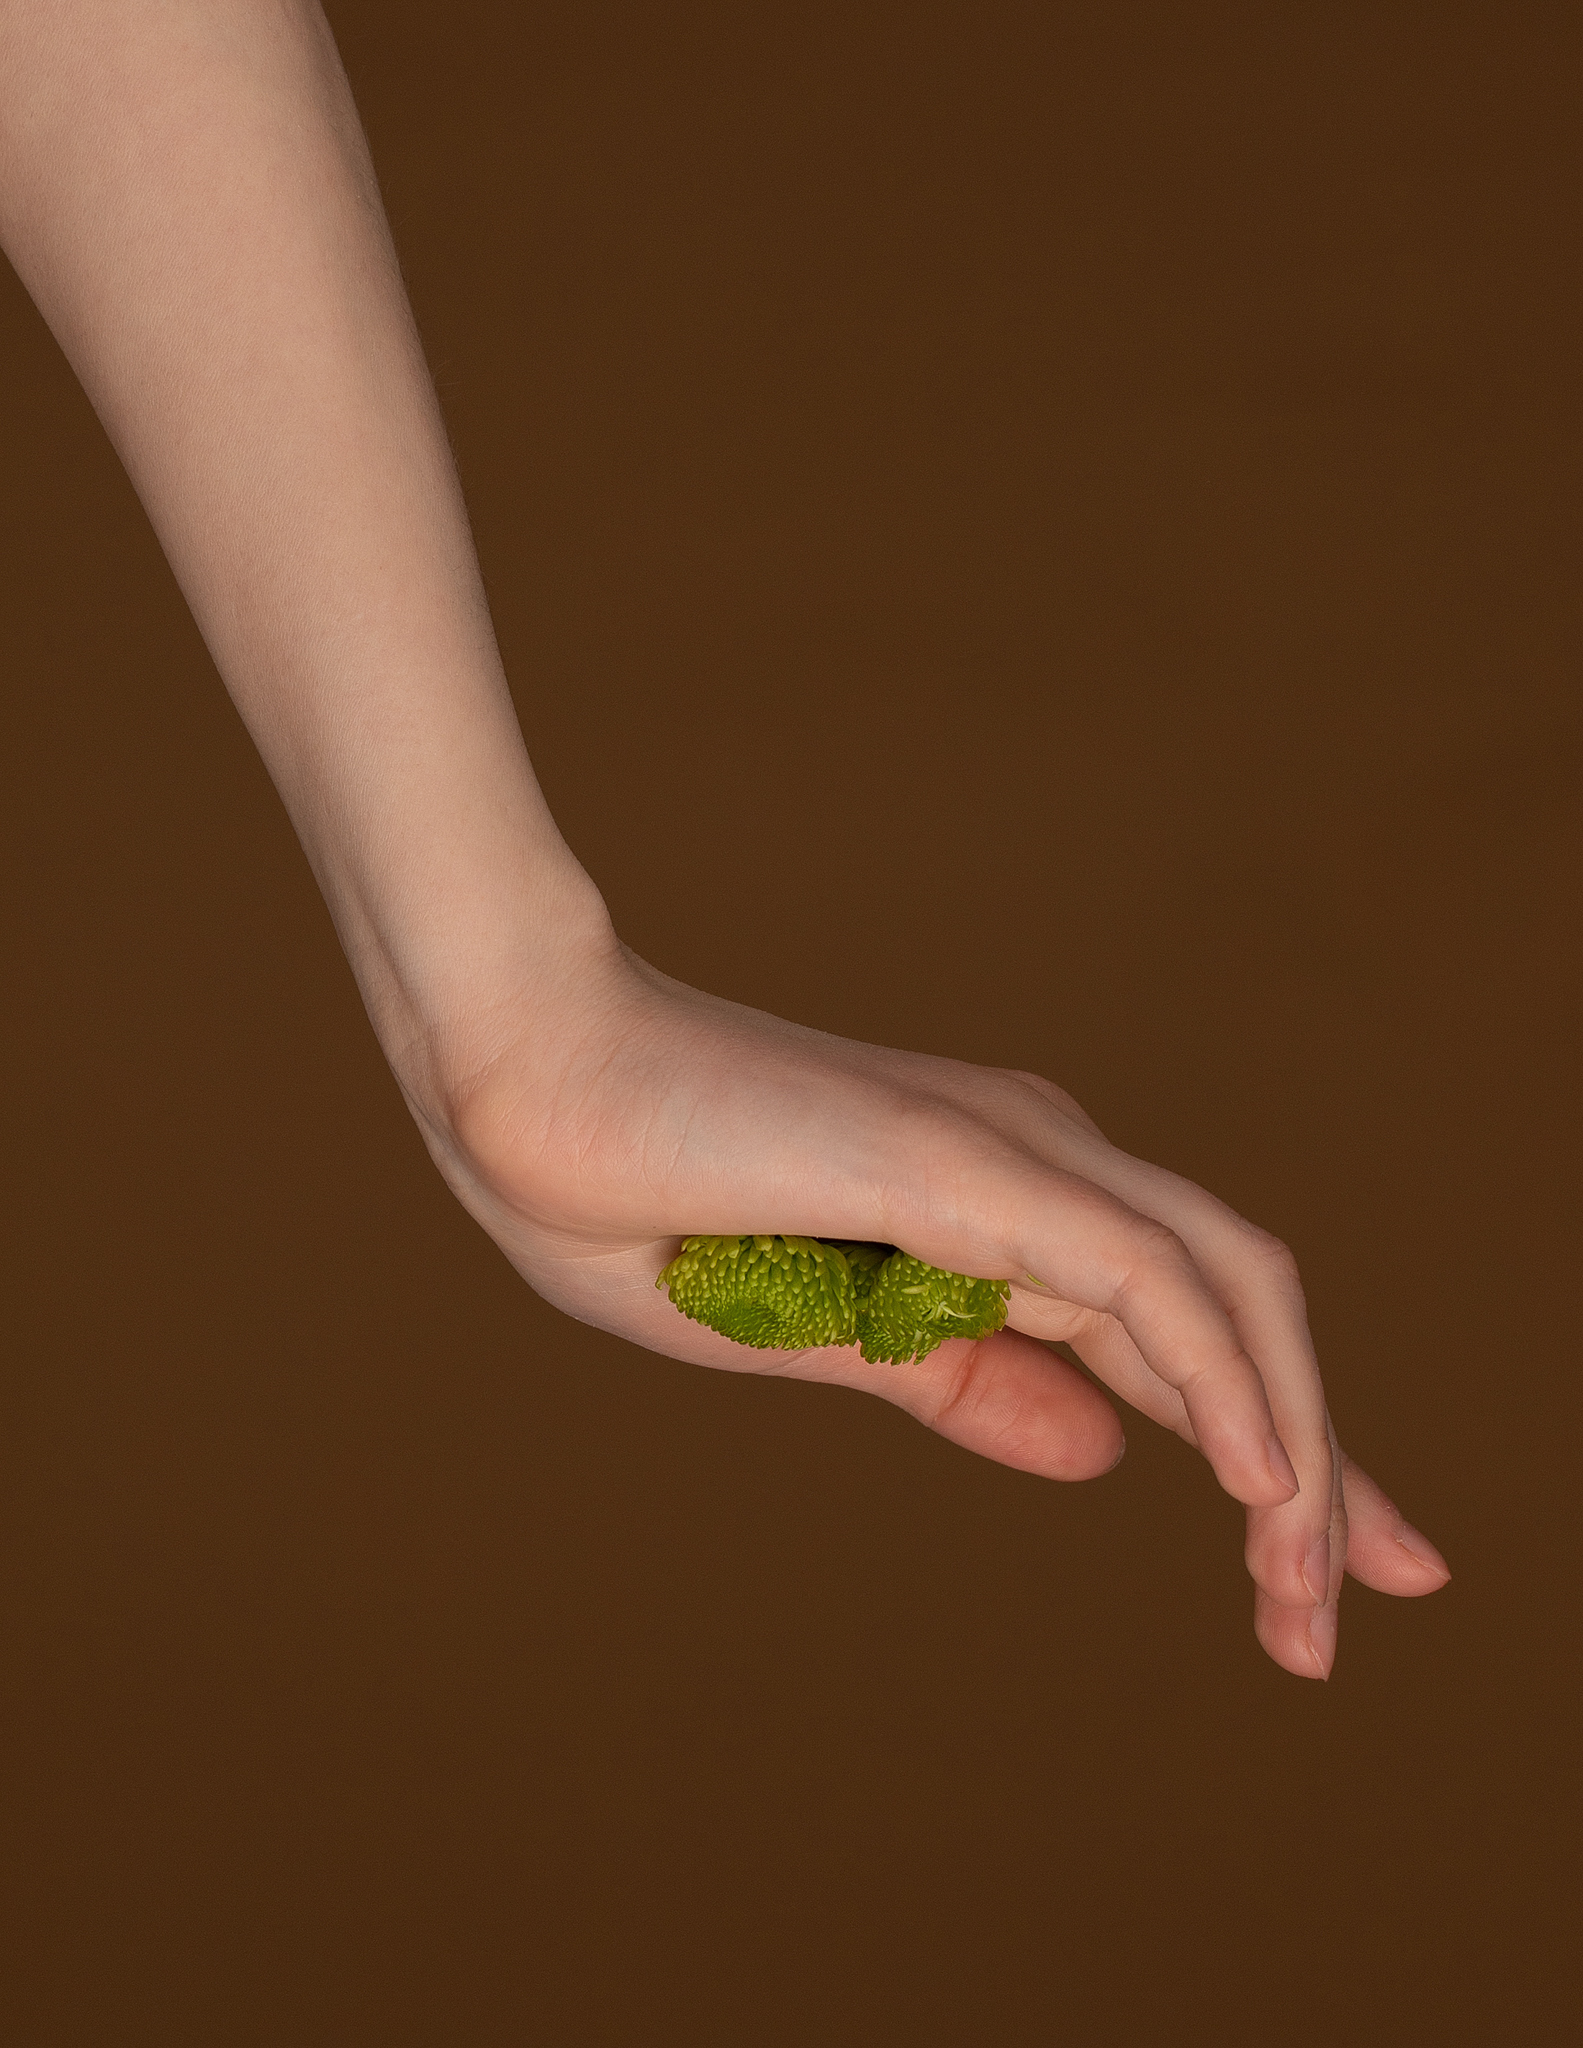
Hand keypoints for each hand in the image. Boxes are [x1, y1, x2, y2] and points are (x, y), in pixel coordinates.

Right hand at [408, 925, 1450, 1680]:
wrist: (516, 1074)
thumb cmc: (622, 1195)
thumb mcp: (811, 1333)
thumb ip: (954, 1378)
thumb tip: (1101, 1457)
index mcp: (989, 1205)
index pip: (1174, 1329)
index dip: (1270, 1441)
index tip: (1325, 1569)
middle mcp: (1030, 1162)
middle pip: (1236, 1306)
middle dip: (1325, 1460)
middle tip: (1379, 1600)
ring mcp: (1004, 1151)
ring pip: (1222, 1291)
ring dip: (1291, 1444)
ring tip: (1319, 1596)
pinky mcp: (961, 1161)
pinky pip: (1140, 1276)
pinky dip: (1221, 1379)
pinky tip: (1265, 1488)